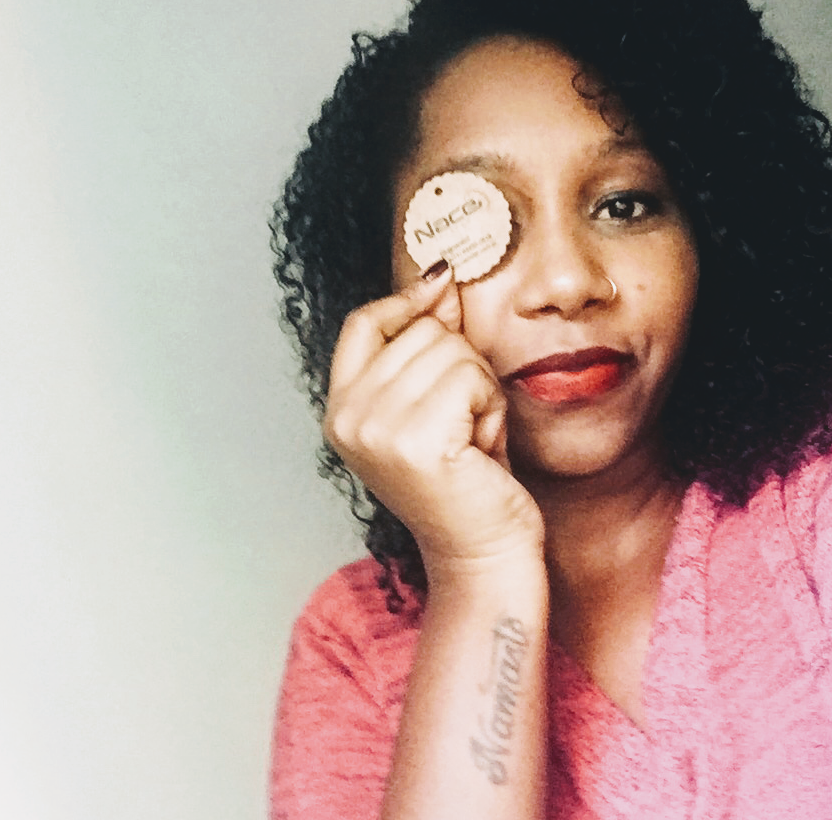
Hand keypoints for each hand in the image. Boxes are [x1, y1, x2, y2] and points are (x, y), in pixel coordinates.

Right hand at [324, 267, 543, 573]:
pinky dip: (490, 406)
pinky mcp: (415, 440)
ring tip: (471, 436)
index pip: (362, 323)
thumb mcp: (434, 403)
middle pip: (421, 331)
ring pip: (451, 349)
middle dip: (461, 365)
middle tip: (463, 421)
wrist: (482, 552)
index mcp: (341, 410)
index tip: (444, 283)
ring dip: (479, 387)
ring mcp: (376, 428)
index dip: (405, 299)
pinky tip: (481, 446)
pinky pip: (470, 377)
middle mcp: (348, 418)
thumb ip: (429, 344)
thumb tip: (440, 279)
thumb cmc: (465, 478)